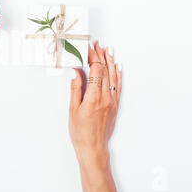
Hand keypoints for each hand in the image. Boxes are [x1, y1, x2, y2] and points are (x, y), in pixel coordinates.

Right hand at [69, 41, 121, 191]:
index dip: (92, 57)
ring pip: (113, 76)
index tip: (88, 48)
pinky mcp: (116, 106)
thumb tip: (76, 72)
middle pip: (105, 70)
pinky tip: (117, 67)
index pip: (95, 70)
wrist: (93, 147)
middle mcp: (106, 97)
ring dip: (110, 62)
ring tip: (108, 49)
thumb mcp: (73, 110)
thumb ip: (75, 89)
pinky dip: (118, 75)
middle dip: (101, 55)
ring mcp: (113, 101)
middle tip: (97, 44)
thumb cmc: (80, 131)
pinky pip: (119, 86)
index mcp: (94, 97)